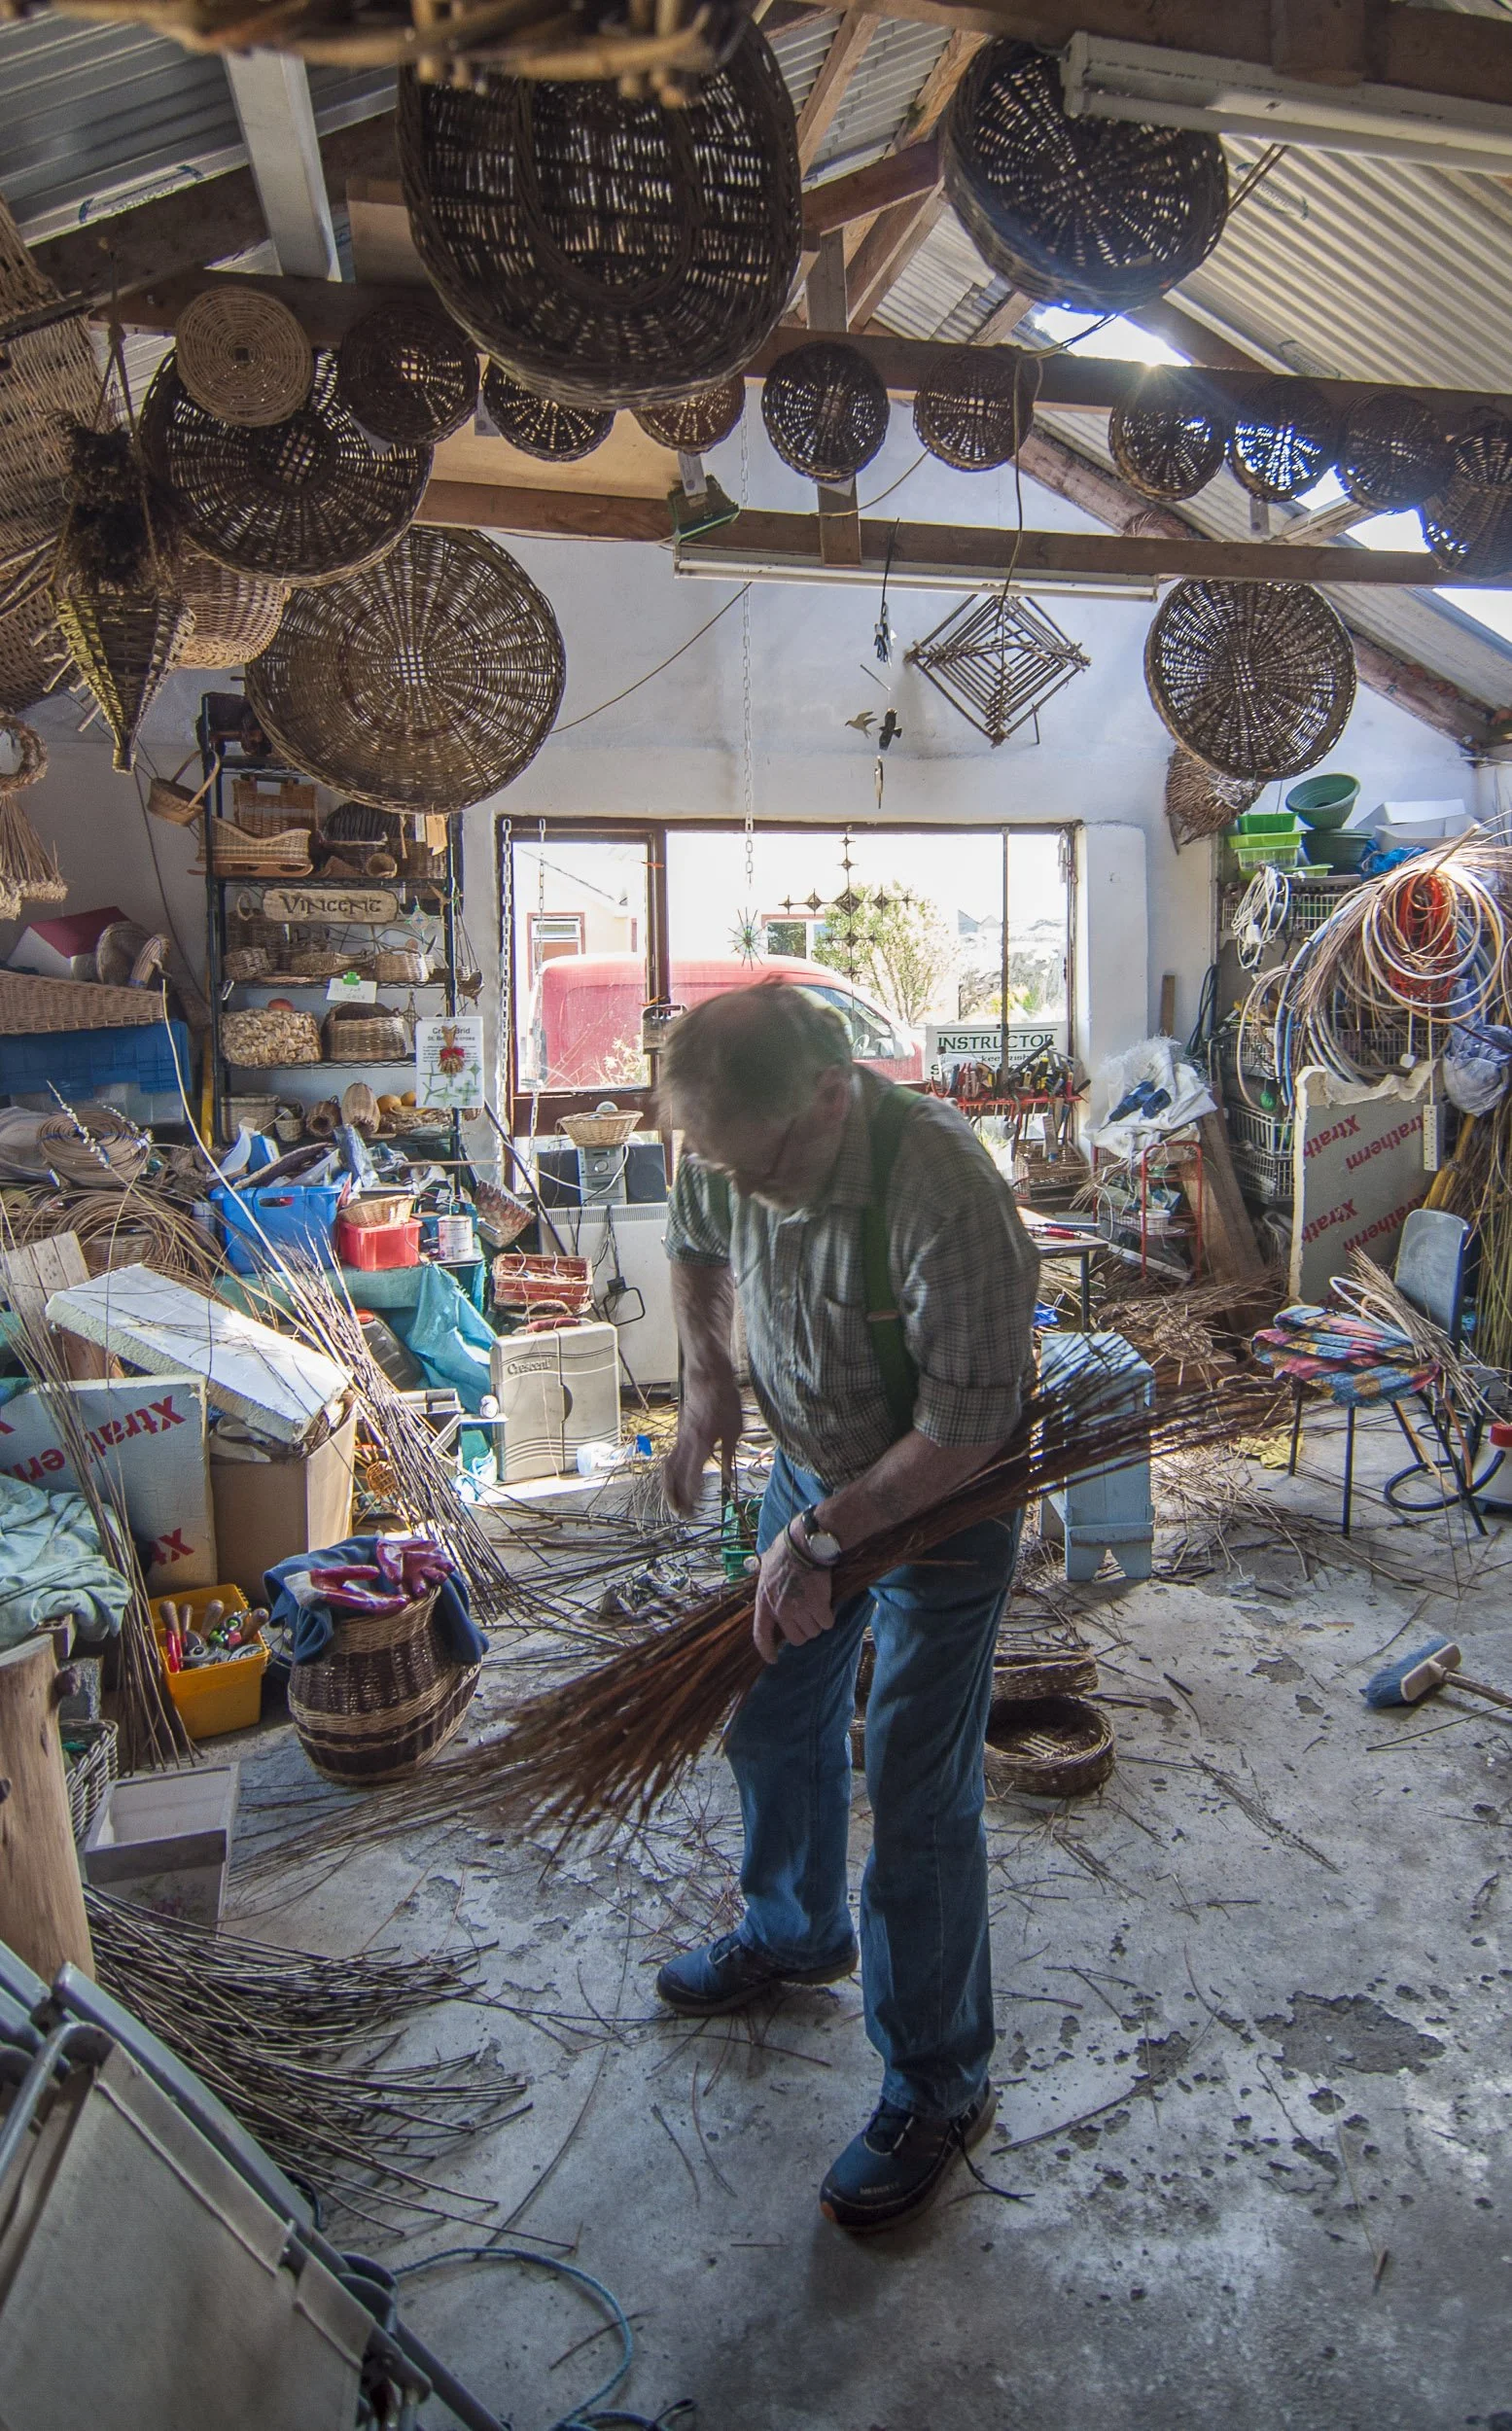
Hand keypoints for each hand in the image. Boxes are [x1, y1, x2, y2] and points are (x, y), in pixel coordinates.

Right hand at [664, 1363, 742, 1516]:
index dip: (691, 1496)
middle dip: (676, 1498)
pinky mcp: (680, 1433)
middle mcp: (686, 1442)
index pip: (691, 1476)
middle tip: (681, 1515)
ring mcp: (680, 1437)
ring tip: (674, 1504)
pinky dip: (671, 1474)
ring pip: (668, 1467)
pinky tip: (676, 1483)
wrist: (708, 1376)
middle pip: (674, 1476)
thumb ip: (728, 1457)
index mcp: (701, 1443)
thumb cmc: (725, 1400)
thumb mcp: (734, 1430)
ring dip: (669, 1488)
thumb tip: (726, 1480)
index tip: (693, 1510)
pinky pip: (671, 1457)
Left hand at [753, 1523, 833, 1664]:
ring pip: (813, 1632)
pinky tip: (828, 1603)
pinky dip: (829, 1616)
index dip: (767, 1650)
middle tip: (809, 1617)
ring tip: (818, 1605)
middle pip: (796, 1638)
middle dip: (804, 1631)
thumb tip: (756, 1569)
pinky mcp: (817, 1606)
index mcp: (764, 1602)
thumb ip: (765, 1581)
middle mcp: (780, 1610)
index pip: (761, 1634)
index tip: (773, 1659)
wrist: (804, 1544)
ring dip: (818, 1623)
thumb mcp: (765, 1568)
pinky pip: (827, 1623)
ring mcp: (798, 1609)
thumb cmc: (785, 1551)